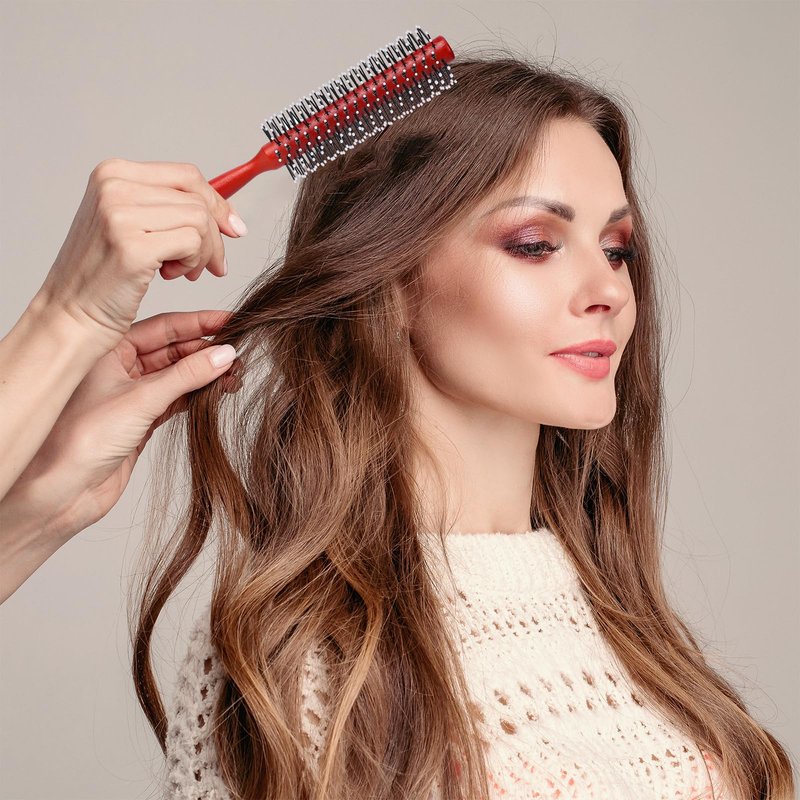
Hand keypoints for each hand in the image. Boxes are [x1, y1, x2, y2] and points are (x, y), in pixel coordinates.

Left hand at [9, 309, 240, 539]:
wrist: (64, 489)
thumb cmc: (82, 438)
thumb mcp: (142, 399)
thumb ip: (187, 375)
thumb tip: (224, 353)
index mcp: (109, 349)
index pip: (164, 327)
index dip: (199, 323)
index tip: (231, 322)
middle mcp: (120, 368)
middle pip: (174, 350)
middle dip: (207, 351)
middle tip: (239, 354)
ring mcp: (133, 394)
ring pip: (179, 375)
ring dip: (206, 374)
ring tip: (235, 376)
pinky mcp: (142, 419)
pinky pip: (178, 398)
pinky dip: (199, 394)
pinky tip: (218, 392)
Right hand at [36, 158, 246, 354]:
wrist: (71, 314)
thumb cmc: (103, 275)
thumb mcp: (130, 225)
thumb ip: (167, 208)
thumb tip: (226, 212)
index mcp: (112, 173)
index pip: (186, 175)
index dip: (217, 202)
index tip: (232, 227)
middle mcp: (114, 186)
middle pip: (197, 198)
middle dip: (215, 235)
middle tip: (212, 264)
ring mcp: (120, 214)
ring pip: (200, 221)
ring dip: (203, 253)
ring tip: (183, 271)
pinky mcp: (133, 245)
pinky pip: (193, 243)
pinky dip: (193, 263)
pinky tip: (172, 276)